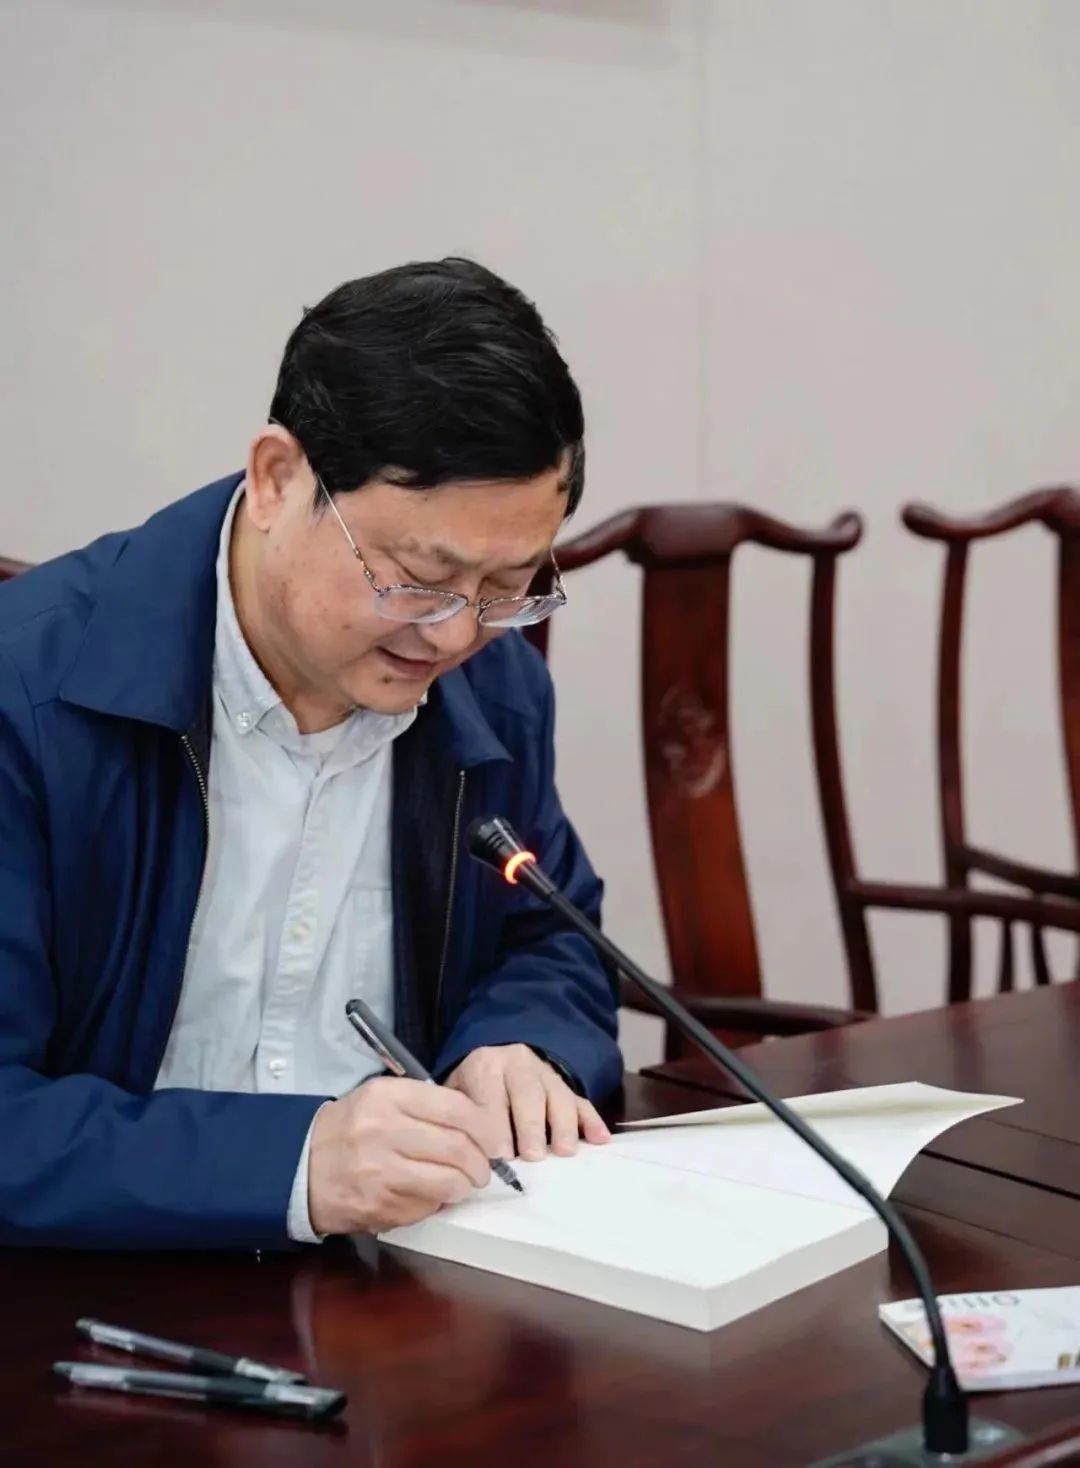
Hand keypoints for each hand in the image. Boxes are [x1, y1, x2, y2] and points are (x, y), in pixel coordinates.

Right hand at [306, 1077, 499, 1235]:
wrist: (301, 1166)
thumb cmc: (350, 1129)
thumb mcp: (382, 1098)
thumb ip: (427, 1105)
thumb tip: (477, 1126)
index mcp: (388, 1097)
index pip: (456, 1108)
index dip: (485, 1127)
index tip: (492, 1139)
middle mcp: (384, 1130)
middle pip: (459, 1147)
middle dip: (481, 1163)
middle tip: (482, 1168)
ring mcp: (380, 1171)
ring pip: (448, 1181)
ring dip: (464, 1186)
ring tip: (462, 1183)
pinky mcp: (378, 1205)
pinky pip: (427, 1206)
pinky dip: (438, 1203)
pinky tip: (431, 1195)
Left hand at [445, 1044, 610, 1161]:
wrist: (494, 1061)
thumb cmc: (472, 1092)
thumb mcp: (456, 1096)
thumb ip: (462, 1120)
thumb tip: (468, 1158)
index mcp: (485, 1066)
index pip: (490, 1095)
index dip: (494, 1126)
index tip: (498, 1157)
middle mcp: (518, 1065)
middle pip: (527, 1093)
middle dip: (530, 1126)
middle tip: (533, 1156)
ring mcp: (546, 1074)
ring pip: (558, 1096)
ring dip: (563, 1125)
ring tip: (564, 1152)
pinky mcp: (566, 1087)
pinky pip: (581, 1101)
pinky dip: (591, 1121)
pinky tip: (599, 1139)